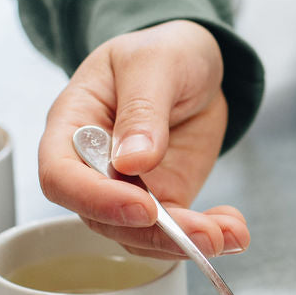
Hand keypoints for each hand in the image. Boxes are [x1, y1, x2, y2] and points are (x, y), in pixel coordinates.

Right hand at [38, 20, 249, 259]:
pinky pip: (175, 232)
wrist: (197, 63)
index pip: (61, 176)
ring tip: (230, 234)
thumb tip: (132, 162)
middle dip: (154, 232)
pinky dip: (206, 235)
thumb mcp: (153, 63)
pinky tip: (235, 230)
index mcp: (73, 123)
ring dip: (184, 243)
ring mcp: (127, 187)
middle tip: (204, 233)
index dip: (95, 199)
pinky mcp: (163, 198)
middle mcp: (92, 165)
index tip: (143, 207)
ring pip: (140, 234)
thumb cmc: (162, 51)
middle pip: (102, 217)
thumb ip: (142, 110)